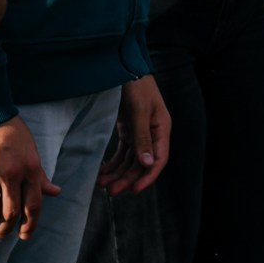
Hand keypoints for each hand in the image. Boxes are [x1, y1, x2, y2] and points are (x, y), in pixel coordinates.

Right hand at [0, 117, 59, 239]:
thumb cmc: (17, 137)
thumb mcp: (34, 154)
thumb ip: (41, 177)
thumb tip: (55, 192)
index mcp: (31, 170)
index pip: (33, 205)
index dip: (30, 224)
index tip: (25, 235)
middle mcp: (12, 175)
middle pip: (10, 213)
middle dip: (7, 229)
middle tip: (3, 233)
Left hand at [98, 75, 169, 195]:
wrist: (125, 70)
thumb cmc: (137, 88)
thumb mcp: (139, 112)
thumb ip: (143, 138)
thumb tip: (148, 163)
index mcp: (162, 129)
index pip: (159, 159)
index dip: (148, 176)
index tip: (134, 190)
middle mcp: (153, 134)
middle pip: (142, 163)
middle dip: (127, 178)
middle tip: (111, 192)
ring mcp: (140, 133)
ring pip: (131, 160)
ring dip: (118, 173)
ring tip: (102, 184)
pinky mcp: (129, 130)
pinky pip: (122, 152)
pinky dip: (113, 163)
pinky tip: (103, 172)